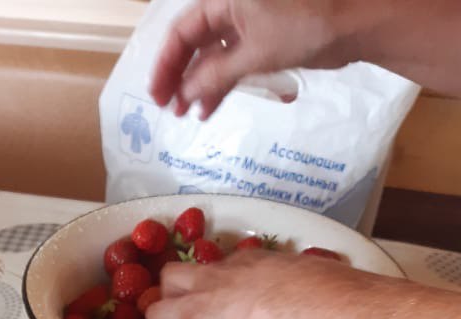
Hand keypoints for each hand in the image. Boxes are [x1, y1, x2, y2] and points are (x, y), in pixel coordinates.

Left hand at [145, 250, 353, 318]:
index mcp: (242, 262)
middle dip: (172, 294)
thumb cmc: (310, 290)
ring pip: (155, 311)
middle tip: (180, 313)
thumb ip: (307, 289)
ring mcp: (193, 310)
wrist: (288, 307)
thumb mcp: (308, 277)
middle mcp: (211, 280)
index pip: (221, 267)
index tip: (224, 295)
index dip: (217, 282)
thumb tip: (319, 306)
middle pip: (173, 276)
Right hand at [150, 0, 367, 117]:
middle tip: (168, 109)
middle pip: (194, 43)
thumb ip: (214, 76)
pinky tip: (210, 108)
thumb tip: (184, 97)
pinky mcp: (262, 40)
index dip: (166, 64)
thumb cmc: (304, 27)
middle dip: (180, 77)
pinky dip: (220, 84)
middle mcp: (231, 7)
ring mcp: (247, 24)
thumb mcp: (253, 54)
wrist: (353, 24)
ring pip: (212, 56)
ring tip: (188, 115)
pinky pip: (231, 63)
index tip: (157, 95)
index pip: (182, 31)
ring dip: (199, 86)